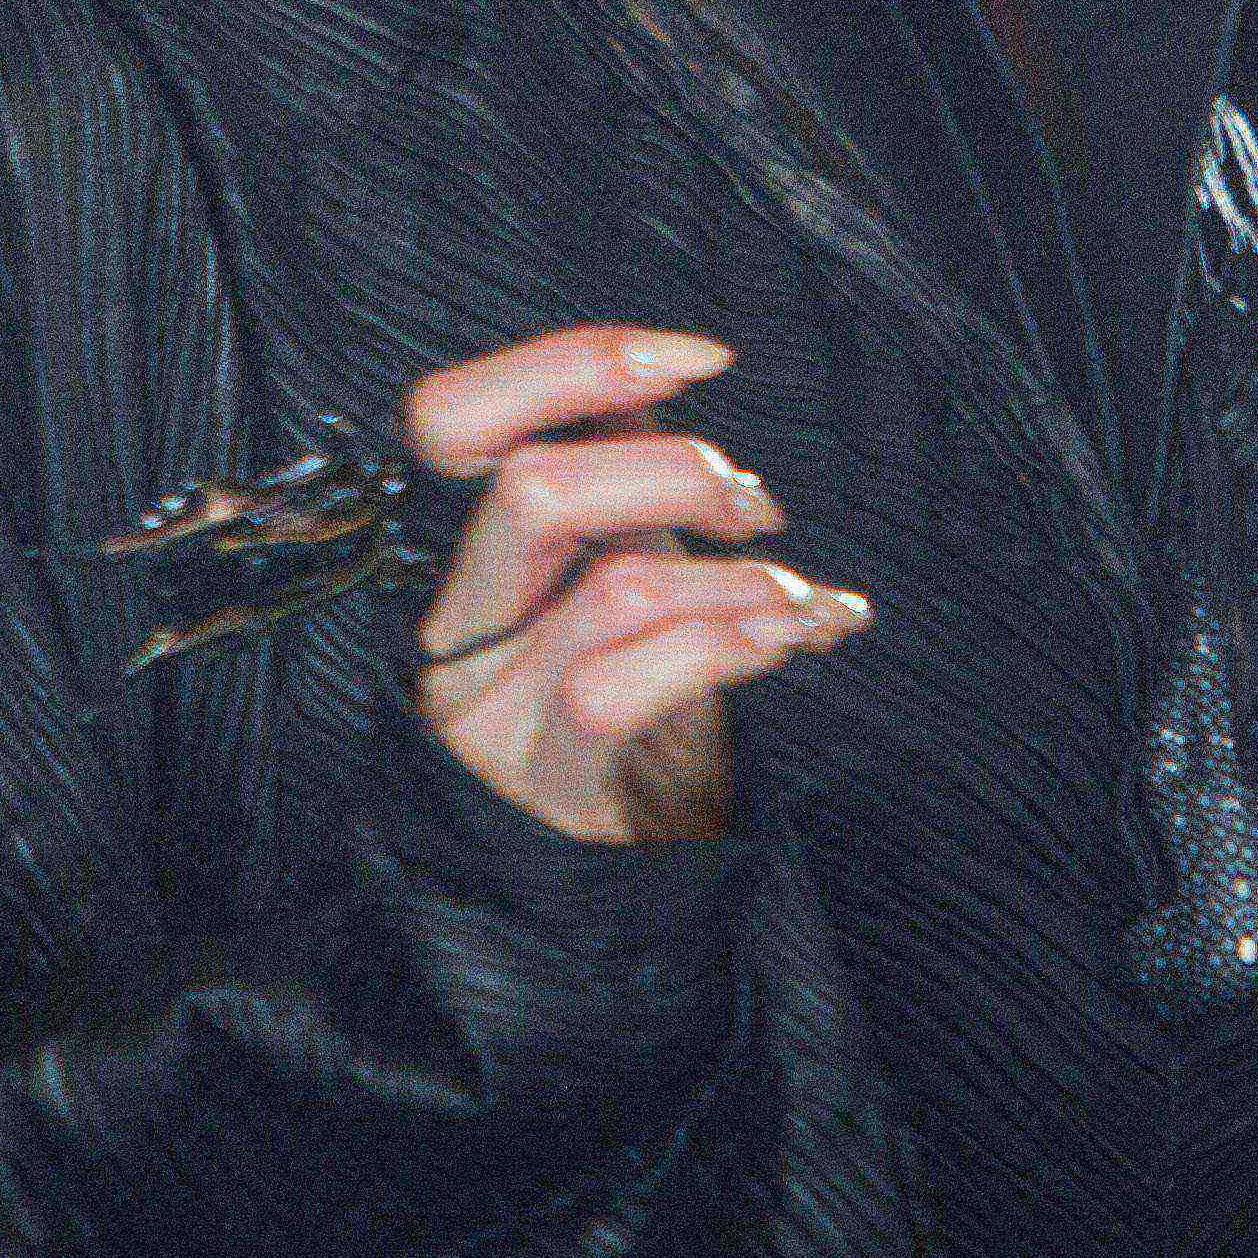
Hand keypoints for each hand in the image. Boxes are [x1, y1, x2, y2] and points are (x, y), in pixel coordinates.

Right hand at [401, 323, 867, 845]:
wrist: (609, 899)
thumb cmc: (629, 724)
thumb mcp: (614, 588)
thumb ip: (621, 493)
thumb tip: (667, 388)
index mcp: (464, 559)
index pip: (452, 420)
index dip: (571, 364)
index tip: (699, 359)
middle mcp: (456, 630)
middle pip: (531, 489)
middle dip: (674, 469)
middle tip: (755, 506)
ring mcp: (492, 713)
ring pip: (609, 589)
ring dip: (738, 578)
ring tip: (805, 601)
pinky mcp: (547, 788)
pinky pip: (620, 691)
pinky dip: (726, 644)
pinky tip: (795, 637)